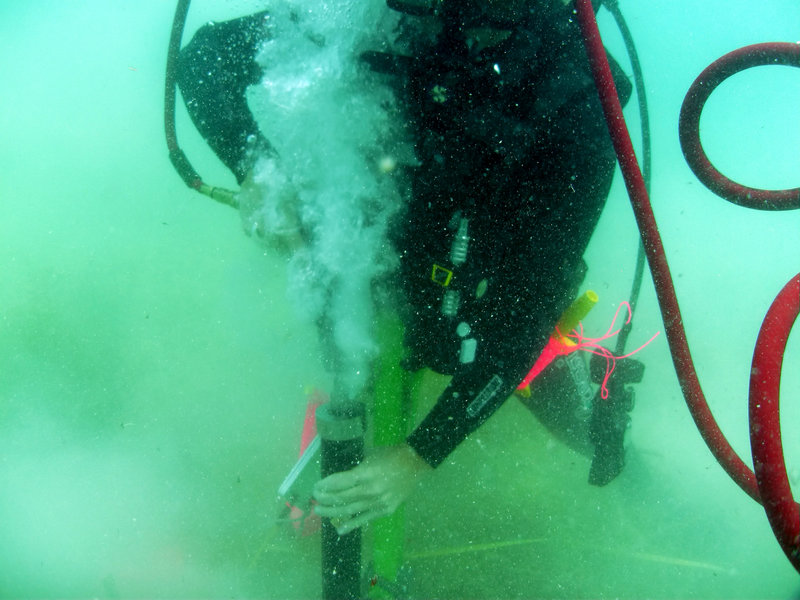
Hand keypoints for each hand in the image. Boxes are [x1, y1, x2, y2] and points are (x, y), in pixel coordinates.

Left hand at [312, 443, 431, 534]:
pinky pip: (365, 519)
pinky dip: (351, 524)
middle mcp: (370, 491)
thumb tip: (338, 482)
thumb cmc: (391, 456)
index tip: (316, 487)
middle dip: (325, 498)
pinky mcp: (385, 510)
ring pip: (349, 510)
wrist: (415, 463)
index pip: (339, 483)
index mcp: (365, 474)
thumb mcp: (369, 458)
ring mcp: (378, 503)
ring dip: (332, 511)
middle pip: (341, 497)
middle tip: (315, 498)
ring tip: (319, 511)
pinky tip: (339, 528)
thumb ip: (355, 472)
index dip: (325, 486)